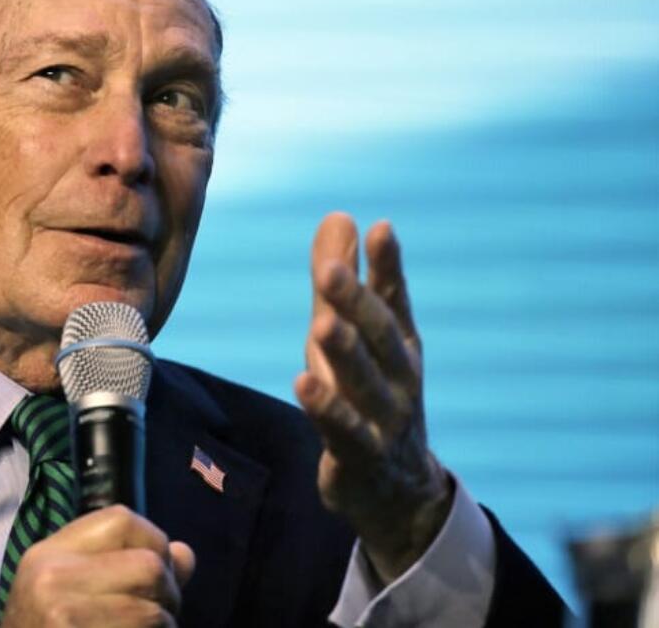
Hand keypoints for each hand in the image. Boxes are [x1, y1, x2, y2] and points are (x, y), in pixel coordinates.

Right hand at [1, 505, 195, 627]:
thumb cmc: (43, 627)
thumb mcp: (65, 587)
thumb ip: (123, 563)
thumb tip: (184, 554)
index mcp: (48, 554)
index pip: (122, 520)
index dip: (154, 541)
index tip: (156, 569)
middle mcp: (52, 580)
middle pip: (148, 566)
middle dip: (169, 592)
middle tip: (160, 612)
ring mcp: (65, 618)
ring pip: (154, 612)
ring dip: (164, 625)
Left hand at [295, 212, 452, 581]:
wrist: (395, 489)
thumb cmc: (368, 394)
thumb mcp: (353, 336)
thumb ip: (339, 283)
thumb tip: (337, 214)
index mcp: (400, 343)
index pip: (394, 299)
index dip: (388, 266)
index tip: (381, 229)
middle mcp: (400, 376)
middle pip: (380, 336)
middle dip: (357, 302)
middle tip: (332, 270)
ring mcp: (385, 418)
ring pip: (365, 382)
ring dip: (345, 353)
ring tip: (323, 324)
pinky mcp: (360, 454)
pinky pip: (343, 429)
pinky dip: (326, 407)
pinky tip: (303, 382)